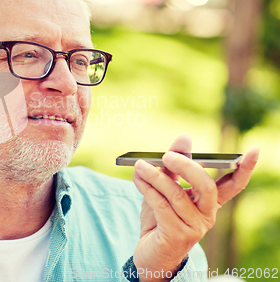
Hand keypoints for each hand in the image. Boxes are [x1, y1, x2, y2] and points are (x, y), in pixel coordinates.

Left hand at [131, 134, 258, 281]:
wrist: (149, 253)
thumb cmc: (159, 218)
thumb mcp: (165, 187)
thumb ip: (172, 165)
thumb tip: (184, 138)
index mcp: (209, 203)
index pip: (233, 185)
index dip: (244, 169)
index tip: (253, 151)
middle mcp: (207, 215)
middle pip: (207, 187)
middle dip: (187, 167)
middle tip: (167, 155)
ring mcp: (194, 227)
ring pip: (177, 194)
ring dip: (155, 176)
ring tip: (139, 165)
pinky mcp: (177, 235)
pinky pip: (162, 205)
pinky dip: (147, 188)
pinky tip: (137, 178)